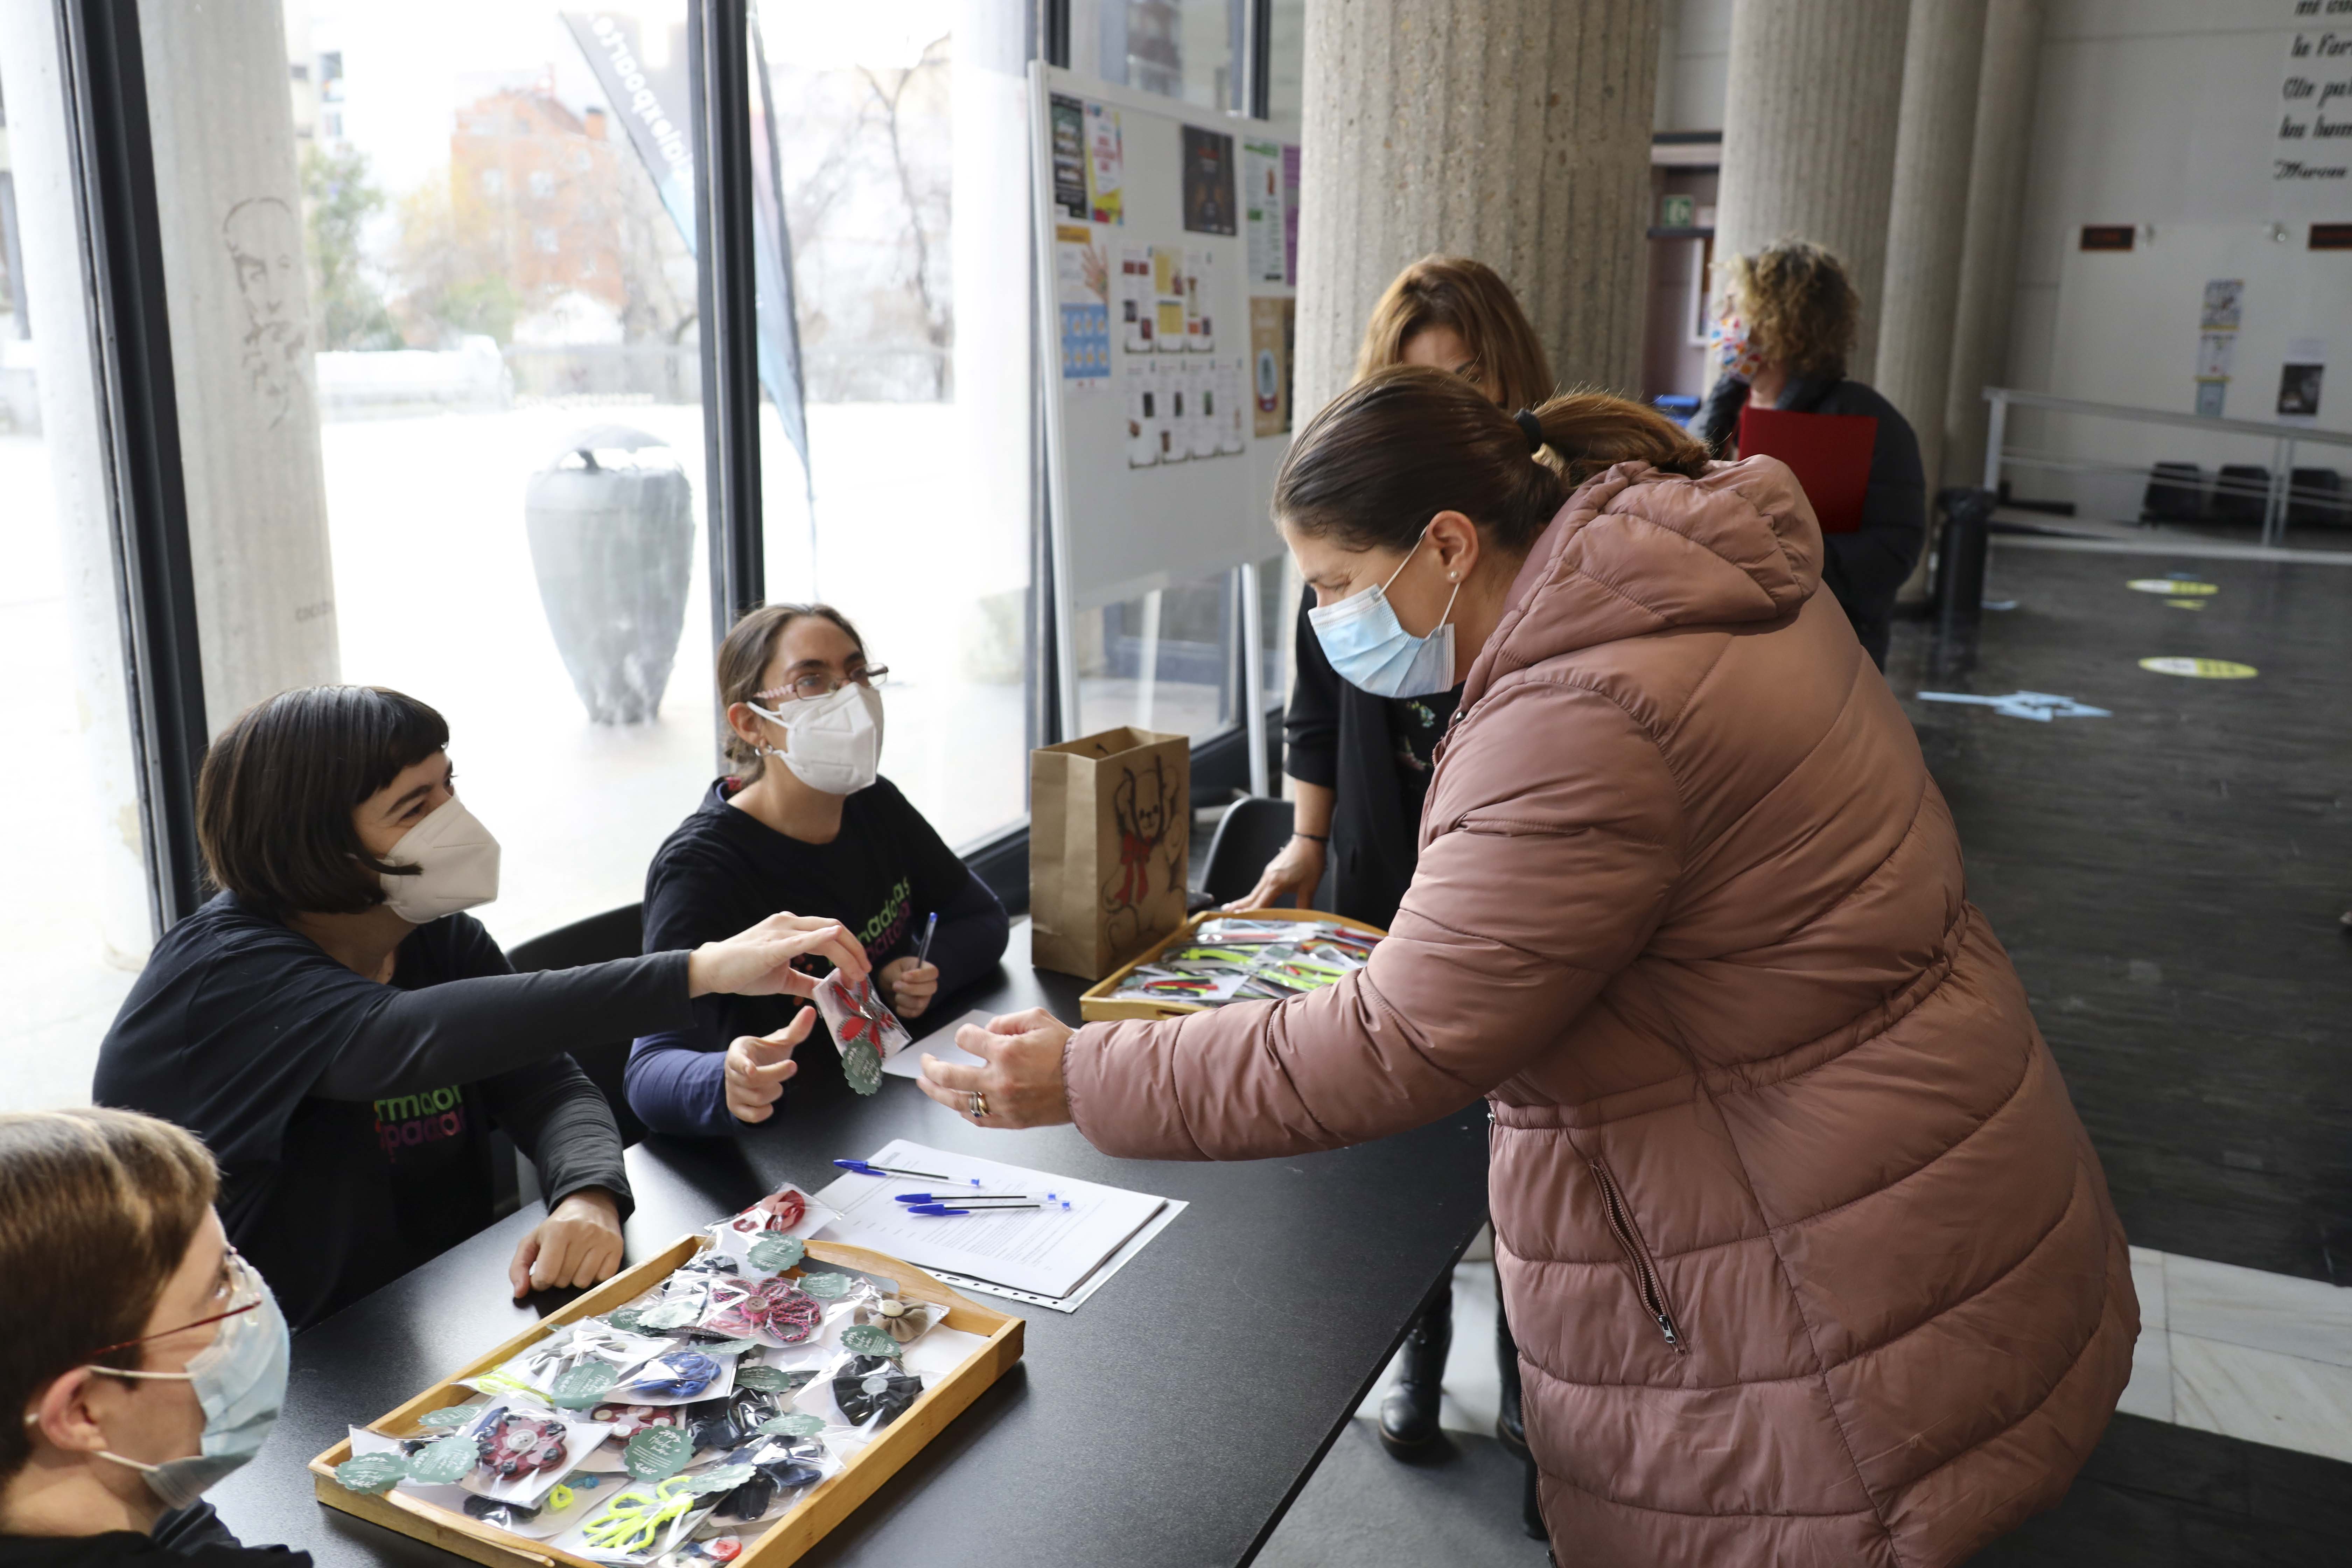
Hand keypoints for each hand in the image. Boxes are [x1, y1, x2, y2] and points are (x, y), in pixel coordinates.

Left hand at [510, 1188, 623, 1298]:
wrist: (591, 1204)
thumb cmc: (559, 1225)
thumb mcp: (532, 1240)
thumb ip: (519, 1267)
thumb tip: (520, 1292)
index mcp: (557, 1230)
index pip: (545, 1276)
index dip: (540, 1281)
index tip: (543, 1272)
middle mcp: (582, 1233)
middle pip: (563, 1281)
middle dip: (558, 1277)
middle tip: (561, 1261)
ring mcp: (602, 1240)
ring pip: (583, 1283)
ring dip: (576, 1278)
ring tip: (576, 1261)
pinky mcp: (617, 1246)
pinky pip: (602, 1279)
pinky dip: (594, 1276)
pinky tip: (591, 1261)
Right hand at [688, 912, 868, 998]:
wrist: (713, 970)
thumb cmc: (745, 971)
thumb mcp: (783, 977)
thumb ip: (805, 980)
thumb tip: (826, 989)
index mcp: (792, 928)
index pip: (831, 932)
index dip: (851, 949)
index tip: (861, 969)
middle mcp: (789, 923)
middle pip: (834, 930)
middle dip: (855, 951)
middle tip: (866, 972)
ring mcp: (780, 931)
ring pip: (824, 935)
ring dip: (846, 954)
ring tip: (857, 974)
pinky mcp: (771, 946)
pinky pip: (800, 940)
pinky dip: (820, 938)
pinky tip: (834, 938)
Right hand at [725, 1011, 811, 1123]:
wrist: (749, 1072)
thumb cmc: (764, 1054)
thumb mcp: (778, 1041)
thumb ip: (795, 1029)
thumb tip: (810, 1010)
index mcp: (738, 1052)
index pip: (737, 1060)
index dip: (743, 1065)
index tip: (751, 1069)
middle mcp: (732, 1072)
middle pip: (753, 1080)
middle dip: (776, 1075)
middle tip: (791, 1066)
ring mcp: (733, 1091)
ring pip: (756, 1097)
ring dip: (774, 1092)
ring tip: (777, 1084)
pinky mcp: (736, 1107)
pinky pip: (752, 1115)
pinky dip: (765, 1112)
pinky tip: (770, 1103)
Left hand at [877, 957, 938, 1018]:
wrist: (887, 984)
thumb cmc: (893, 972)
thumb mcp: (893, 969)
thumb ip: (899, 976)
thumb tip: (903, 982)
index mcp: (925, 969)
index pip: (933, 972)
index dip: (920, 975)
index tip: (904, 976)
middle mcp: (929, 984)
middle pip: (931, 989)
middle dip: (910, 989)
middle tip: (895, 985)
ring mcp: (925, 998)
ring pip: (920, 1003)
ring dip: (903, 999)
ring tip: (895, 993)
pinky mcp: (918, 1010)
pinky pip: (913, 1013)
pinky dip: (901, 1009)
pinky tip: (897, 1003)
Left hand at [914, 1007, 1075, 1128]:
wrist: (1089, 1082)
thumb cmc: (1067, 1052)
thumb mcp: (1038, 1019)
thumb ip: (1008, 1020)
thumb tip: (988, 1029)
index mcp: (1006, 1052)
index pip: (966, 1039)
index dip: (965, 1034)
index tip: (970, 1036)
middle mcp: (1000, 1080)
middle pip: (949, 1075)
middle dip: (932, 1066)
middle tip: (926, 1061)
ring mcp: (1003, 1103)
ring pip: (957, 1101)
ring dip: (936, 1091)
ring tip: (925, 1083)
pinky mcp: (1011, 1120)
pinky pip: (977, 1118)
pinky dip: (962, 1110)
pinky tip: (954, 1103)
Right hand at [1227, 834, 1325, 911]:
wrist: (1308, 840)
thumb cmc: (1309, 861)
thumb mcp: (1309, 887)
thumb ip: (1304, 905)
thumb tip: (1304, 919)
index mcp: (1275, 883)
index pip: (1260, 904)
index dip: (1250, 915)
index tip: (1241, 922)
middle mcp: (1268, 878)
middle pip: (1251, 897)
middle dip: (1238, 907)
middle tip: (1225, 913)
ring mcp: (1268, 873)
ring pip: (1254, 891)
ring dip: (1245, 901)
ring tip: (1233, 908)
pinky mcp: (1271, 870)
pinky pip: (1260, 886)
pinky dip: (1254, 894)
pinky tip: (1254, 898)